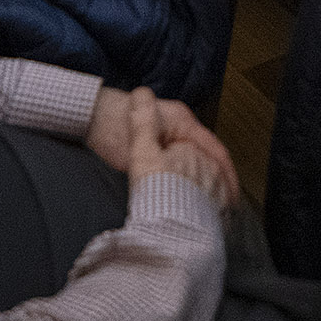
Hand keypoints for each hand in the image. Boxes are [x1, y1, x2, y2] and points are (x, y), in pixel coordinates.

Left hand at [88, 87, 237, 208]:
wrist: (89, 114)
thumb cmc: (111, 129)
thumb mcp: (137, 152)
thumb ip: (162, 167)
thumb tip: (186, 188)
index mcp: (183, 121)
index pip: (215, 149)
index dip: (227, 175)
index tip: (232, 198)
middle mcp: (183, 122)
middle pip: (211, 153)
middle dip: (221, 179)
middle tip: (226, 207)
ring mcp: (173, 128)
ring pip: (199, 155)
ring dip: (208, 177)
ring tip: (214, 203)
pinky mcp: (162, 136)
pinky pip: (185, 155)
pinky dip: (193, 171)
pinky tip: (192, 189)